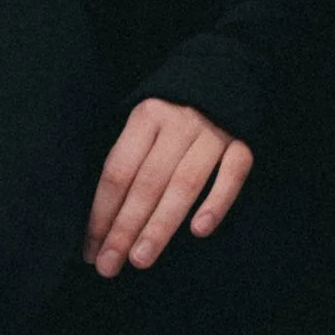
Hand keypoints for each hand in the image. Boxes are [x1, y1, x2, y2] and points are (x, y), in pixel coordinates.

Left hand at [85, 101, 252, 275]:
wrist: (225, 70)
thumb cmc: (173, 111)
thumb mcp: (144, 121)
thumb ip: (129, 159)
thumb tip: (102, 219)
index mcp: (147, 116)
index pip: (118, 171)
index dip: (102, 213)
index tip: (90, 249)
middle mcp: (179, 122)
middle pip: (147, 182)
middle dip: (125, 228)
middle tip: (108, 265)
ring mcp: (214, 132)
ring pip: (184, 183)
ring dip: (160, 225)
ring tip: (140, 259)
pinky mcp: (244, 141)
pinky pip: (233, 174)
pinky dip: (217, 202)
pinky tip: (199, 230)